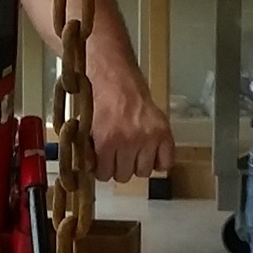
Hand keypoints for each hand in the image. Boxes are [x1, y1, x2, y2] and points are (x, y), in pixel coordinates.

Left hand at [90, 62, 172, 182]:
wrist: (116, 76)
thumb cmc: (100, 98)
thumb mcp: (87, 125)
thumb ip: (89, 150)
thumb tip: (91, 170)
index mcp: (106, 140)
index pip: (104, 175)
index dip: (103, 169)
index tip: (104, 163)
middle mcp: (129, 141)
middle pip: (124, 176)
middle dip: (119, 166)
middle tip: (118, 154)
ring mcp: (149, 137)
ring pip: (144, 172)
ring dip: (138, 164)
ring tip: (134, 151)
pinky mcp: (163, 132)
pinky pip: (165, 163)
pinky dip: (160, 162)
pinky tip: (151, 154)